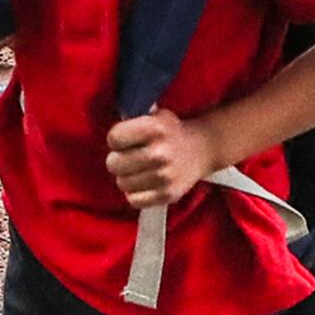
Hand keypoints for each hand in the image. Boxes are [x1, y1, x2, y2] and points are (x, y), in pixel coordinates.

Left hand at [105, 107, 219, 211]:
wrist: (203, 149)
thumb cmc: (171, 131)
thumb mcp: (155, 115)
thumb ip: (132, 120)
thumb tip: (111, 134)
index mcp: (155, 128)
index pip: (114, 138)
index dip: (116, 139)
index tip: (124, 140)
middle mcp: (160, 153)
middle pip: (113, 163)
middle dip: (118, 159)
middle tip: (129, 157)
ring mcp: (164, 176)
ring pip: (122, 183)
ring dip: (126, 177)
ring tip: (138, 169)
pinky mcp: (168, 195)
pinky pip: (134, 200)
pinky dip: (135, 193)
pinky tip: (143, 183)